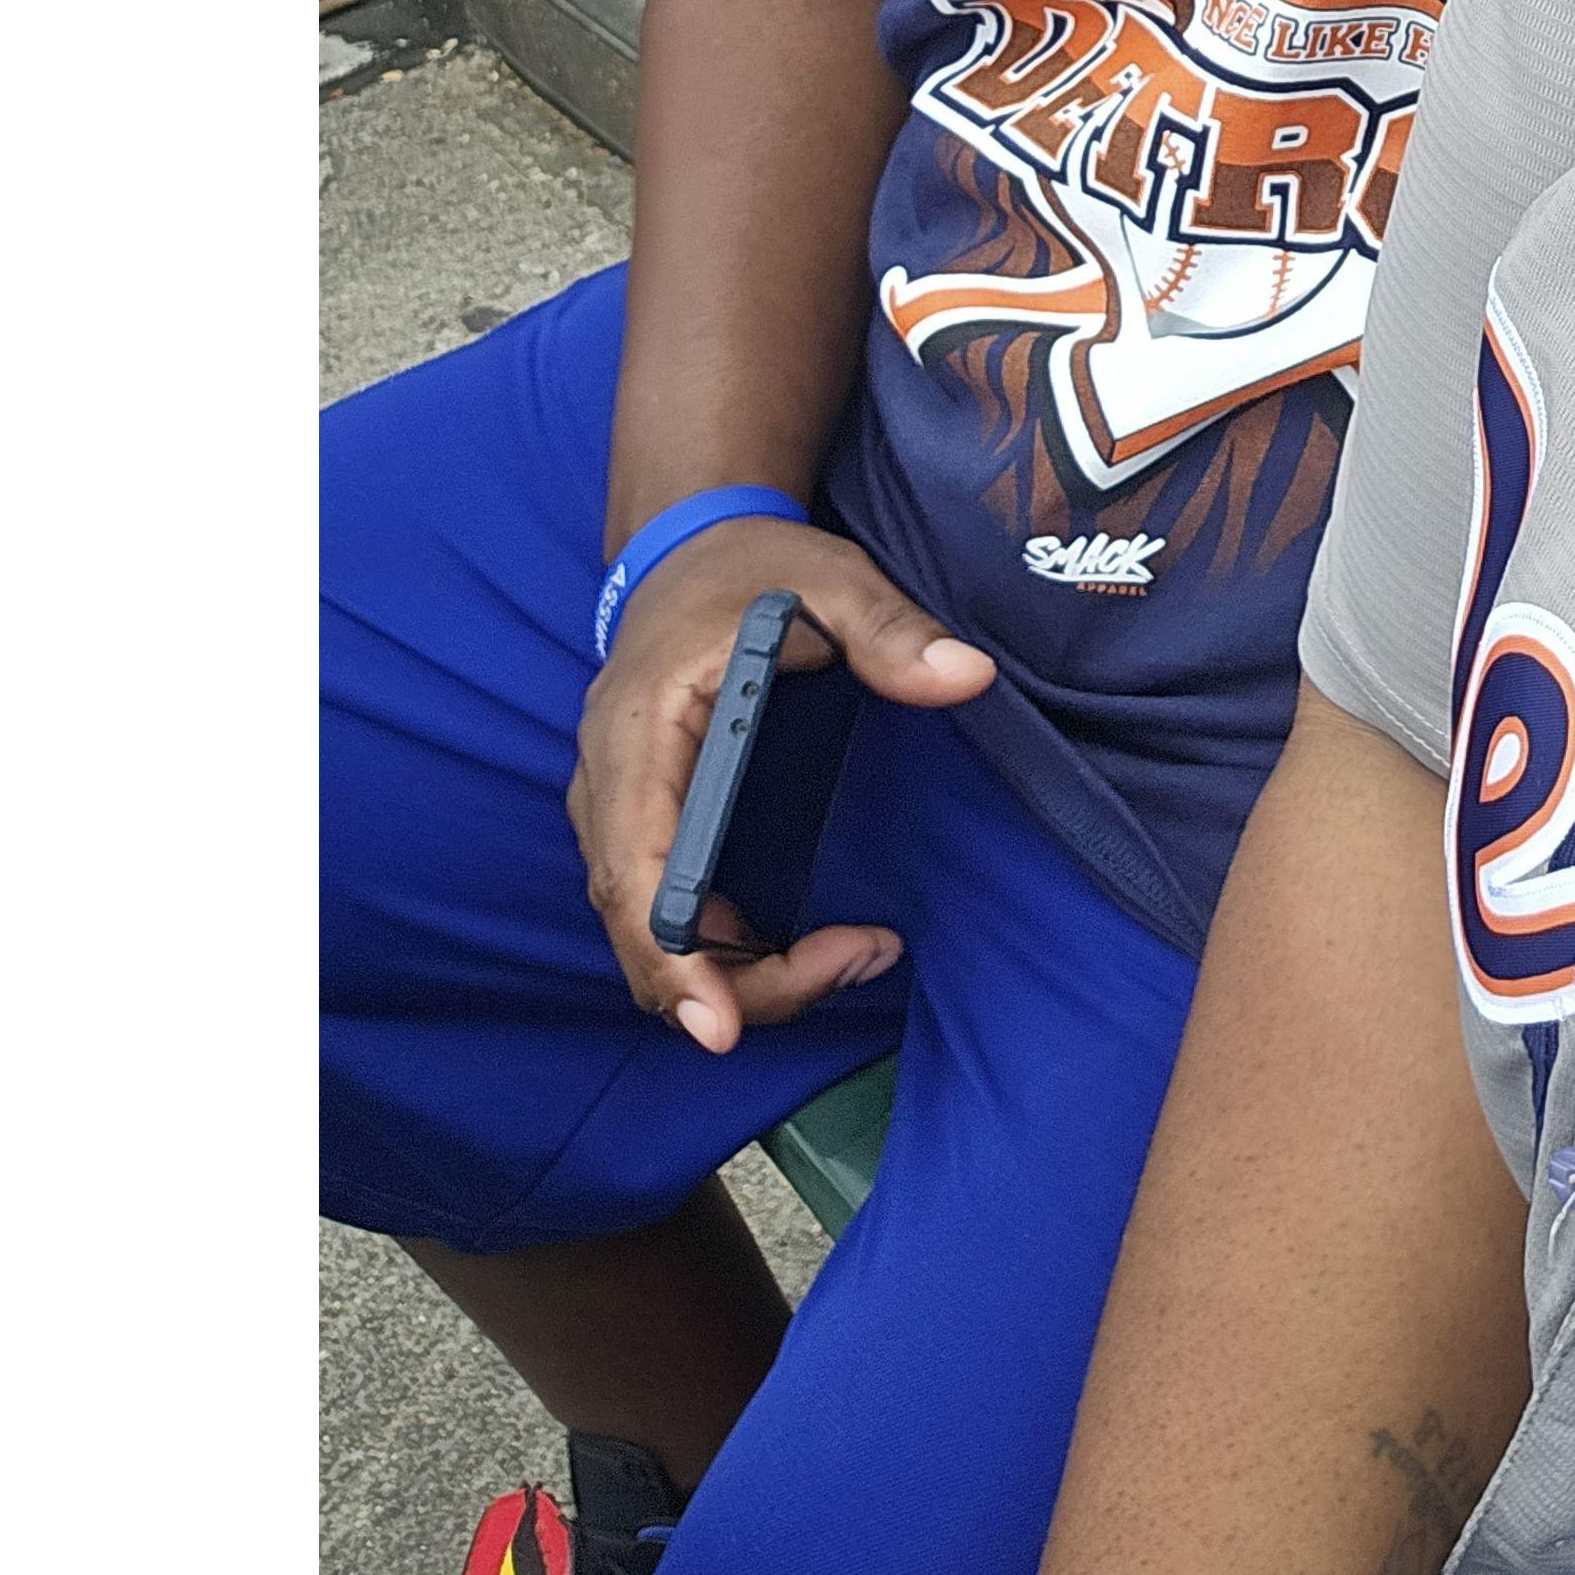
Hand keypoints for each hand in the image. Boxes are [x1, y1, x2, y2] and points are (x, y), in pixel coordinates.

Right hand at [566, 512, 993, 1051]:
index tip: (720, 1025)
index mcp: (638, 732)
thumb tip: (965, 677)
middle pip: (641, 929)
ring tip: (857, 949)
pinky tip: (809, 944)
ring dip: (742, 971)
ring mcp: (617, 812)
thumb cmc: (756, 569)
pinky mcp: (642, 826)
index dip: (670, 957)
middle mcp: (609, 787)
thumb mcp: (832, 579)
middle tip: (857, 960)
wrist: (694, 549)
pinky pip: (666, 916)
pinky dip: (728, 951)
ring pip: (652, 937)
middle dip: (737, 980)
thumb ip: (892, 630)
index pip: (633, 872)